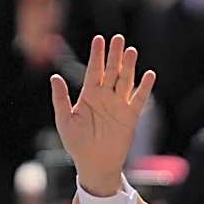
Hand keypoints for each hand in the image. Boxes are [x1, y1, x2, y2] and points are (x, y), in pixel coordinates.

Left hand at [52, 35, 155, 196]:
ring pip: (125, 81)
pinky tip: (149, 75)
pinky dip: (144, 88)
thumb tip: (55, 77)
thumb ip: (61, 99)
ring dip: (128, 67)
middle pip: (112, 71)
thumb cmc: (76, 144)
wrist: (94, 164)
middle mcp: (105, 97)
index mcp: (89, 95)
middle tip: (118, 38)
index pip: (94, 70)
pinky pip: (139, 99)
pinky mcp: (130, 117)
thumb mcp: (64, 120)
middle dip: (114, 55)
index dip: (97, 55)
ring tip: (131, 51)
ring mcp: (119, 105)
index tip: (99, 39)